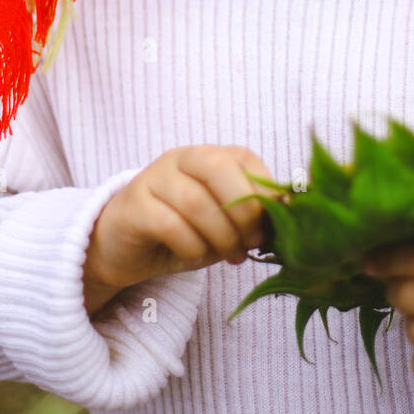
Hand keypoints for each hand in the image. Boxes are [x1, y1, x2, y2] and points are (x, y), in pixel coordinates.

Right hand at [84, 145, 273, 310]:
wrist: (124, 248)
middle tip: (251, 243)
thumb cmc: (183, 233)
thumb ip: (250, 216)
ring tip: (229, 256)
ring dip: (220, 236)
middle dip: (243, 211)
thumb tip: (288, 215)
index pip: (244, 158)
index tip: (270, 227)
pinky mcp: (133, 205)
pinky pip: (169, 224)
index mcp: (209, 156)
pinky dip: (191, 246)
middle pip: (218, 168)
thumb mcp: (223, 223)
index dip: (263, 193)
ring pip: (195, 201)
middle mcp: (180, 158)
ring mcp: (153, 178)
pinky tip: (196, 257)